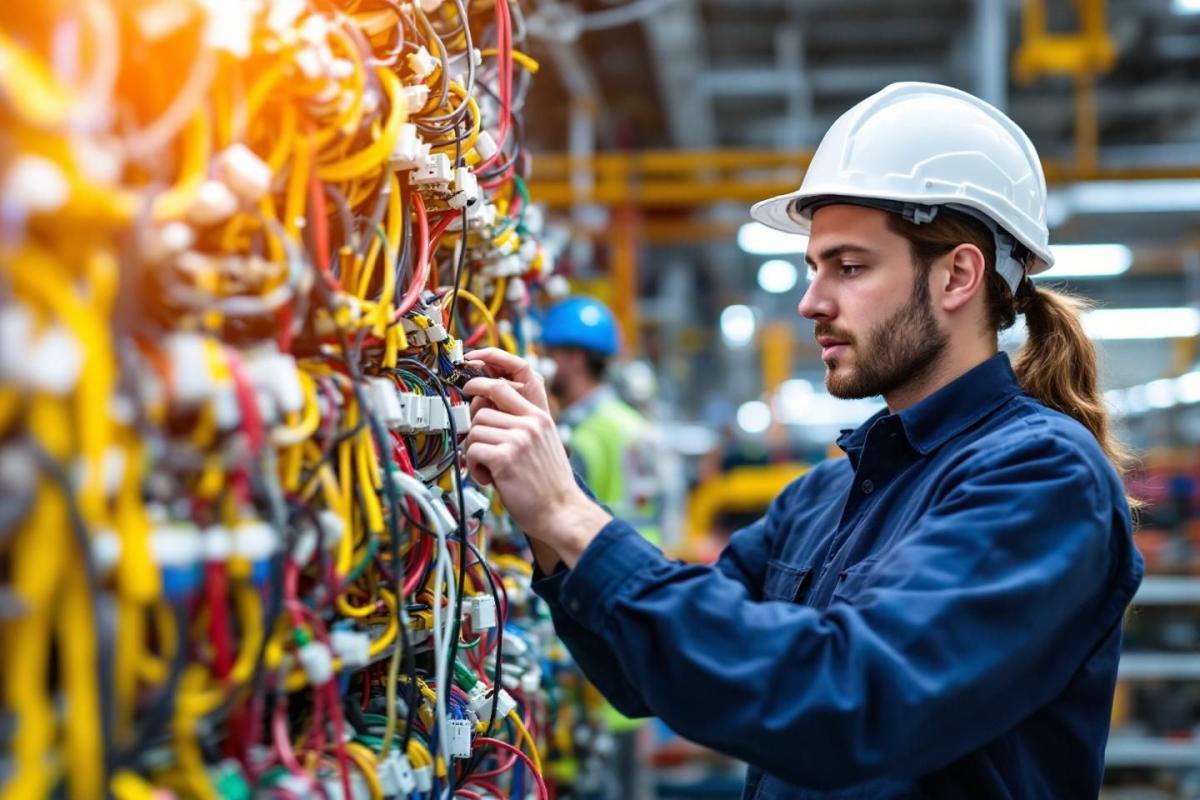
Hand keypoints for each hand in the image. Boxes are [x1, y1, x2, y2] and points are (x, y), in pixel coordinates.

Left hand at [462, 349, 610, 565]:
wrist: (562, 511)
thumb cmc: (548, 483)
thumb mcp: (542, 444)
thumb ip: (519, 424)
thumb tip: (482, 412)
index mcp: (539, 416)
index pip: (505, 384)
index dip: (482, 377)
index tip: (468, 376)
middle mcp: (530, 423)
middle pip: (482, 407)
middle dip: (475, 427)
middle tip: (479, 444)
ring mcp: (518, 439)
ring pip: (475, 430)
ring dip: (475, 452)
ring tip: (491, 469)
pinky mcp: (505, 457)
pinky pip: (473, 451)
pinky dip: (475, 468)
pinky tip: (490, 478)